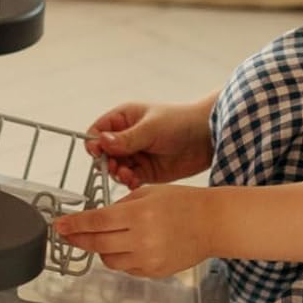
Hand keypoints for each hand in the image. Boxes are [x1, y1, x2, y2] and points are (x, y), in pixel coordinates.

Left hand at [53, 184, 211, 277]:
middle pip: (97, 244)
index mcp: (138, 214)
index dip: (74, 224)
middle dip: (77, 239)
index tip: (60, 225)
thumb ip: (121, 205)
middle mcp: (141, 239)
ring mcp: (148, 259)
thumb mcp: (149, 192)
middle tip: (67, 234)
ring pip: (109, 260)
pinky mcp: (154, 272)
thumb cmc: (184, 203)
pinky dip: (120, 258)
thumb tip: (97, 217)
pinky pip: (127, 268)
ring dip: (100, 249)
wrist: (212, 223)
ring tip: (103, 238)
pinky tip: (127, 246)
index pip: (96, 221)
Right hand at [84, 100, 214, 188]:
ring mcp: (136, 155)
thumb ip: (126, 138)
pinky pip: (129, 179)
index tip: (98, 152)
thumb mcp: (151, 128)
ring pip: (115, 169)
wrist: (207, 138)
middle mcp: (126, 138)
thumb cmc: (181, 121)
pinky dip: (129, 182)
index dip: (94, 143)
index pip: (98, 131)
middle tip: (115, 167)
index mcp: (124, 119)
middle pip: (104, 154)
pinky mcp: (146, 172)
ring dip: (118, 174)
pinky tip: (134, 181)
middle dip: (106, 162)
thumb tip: (102, 141)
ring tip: (127, 174)